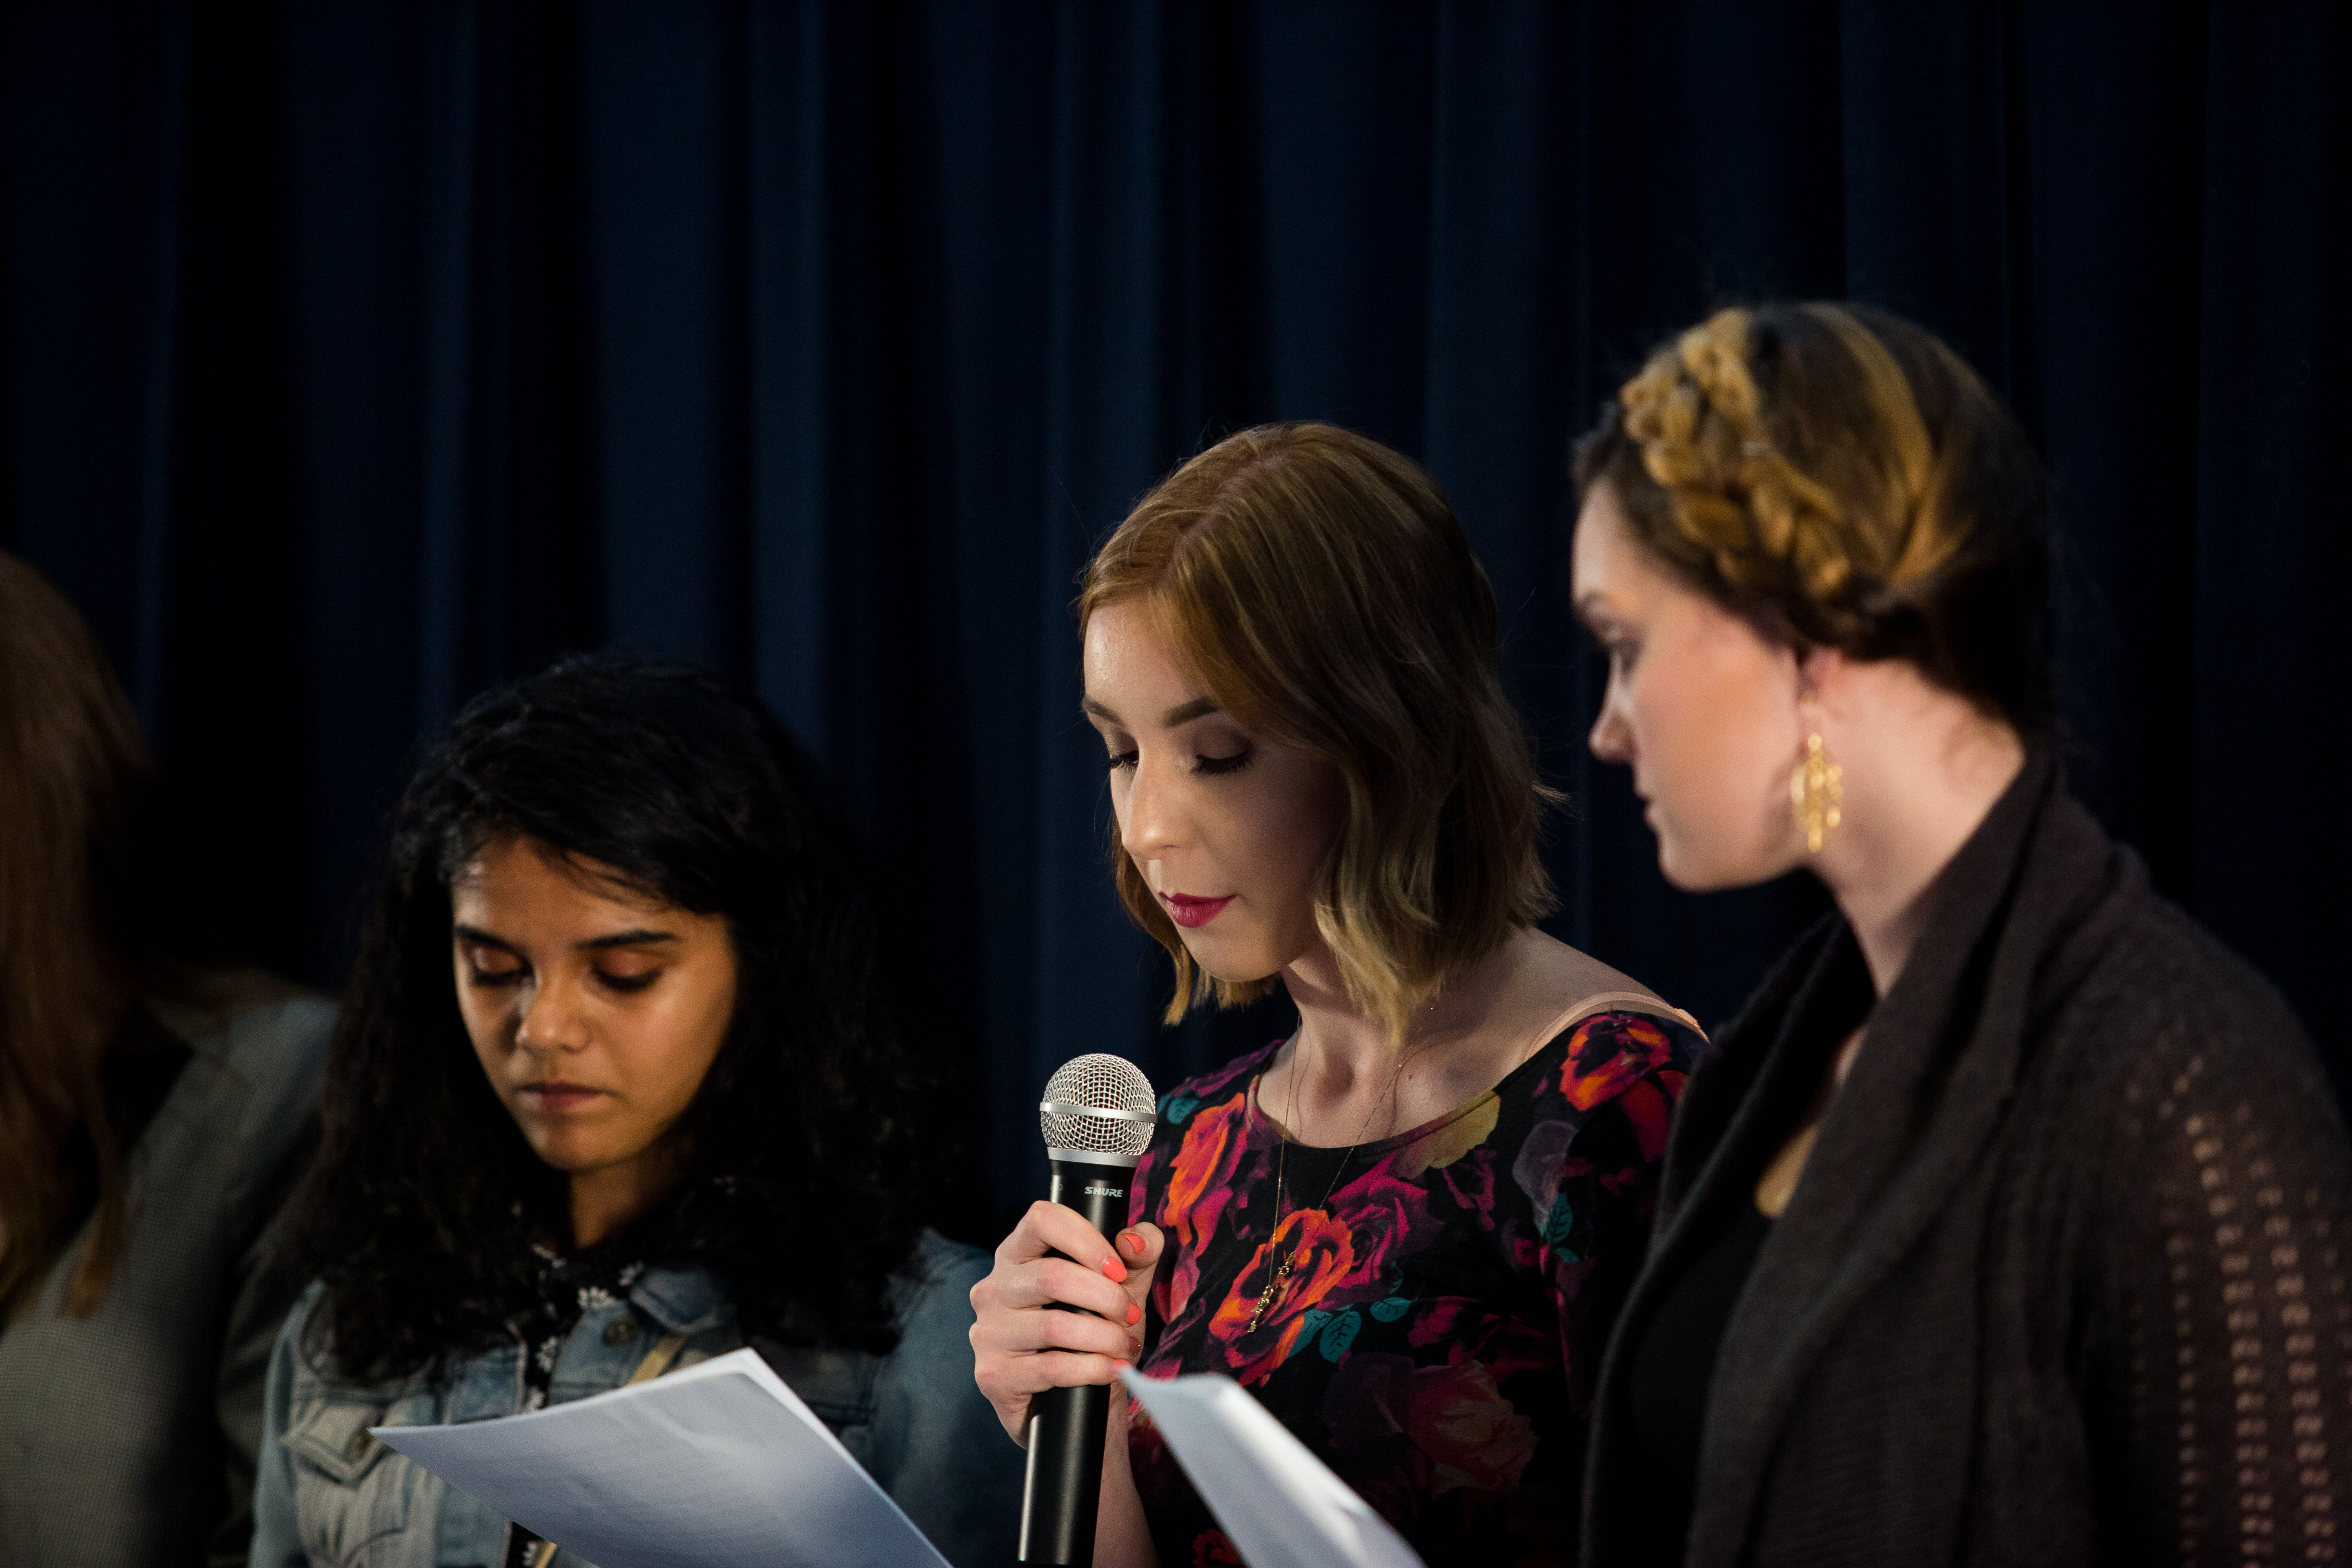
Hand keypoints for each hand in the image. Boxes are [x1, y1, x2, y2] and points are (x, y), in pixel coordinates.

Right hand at [969, 1204, 1165, 1444]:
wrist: (1078, 1401)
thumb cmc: (1094, 1331)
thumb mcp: (1123, 1285)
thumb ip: (1139, 1251)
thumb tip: (1134, 1242)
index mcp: (1017, 1254)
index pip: (1041, 1219)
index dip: (1086, 1239)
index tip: (1118, 1269)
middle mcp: (993, 1289)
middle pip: (1053, 1276)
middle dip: (1106, 1297)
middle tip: (1130, 1315)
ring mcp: (988, 1333)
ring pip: (1054, 1325)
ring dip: (1104, 1336)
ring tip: (1126, 1346)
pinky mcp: (993, 1375)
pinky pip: (1050, 1367)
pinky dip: (1092, 1368)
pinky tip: (1111, 1370)